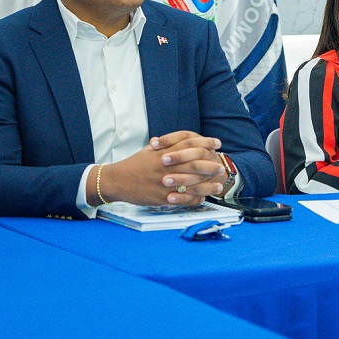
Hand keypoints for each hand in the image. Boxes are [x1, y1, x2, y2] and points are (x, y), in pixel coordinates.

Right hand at [90, 131, 226, 206]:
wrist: (116, 181)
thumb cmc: (134, 164)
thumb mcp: (150, 151)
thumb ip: (167, 144)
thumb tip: (184, 139)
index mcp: (164, 152)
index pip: (189, 144)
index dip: (206, 143)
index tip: (217, 143)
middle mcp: (165, 166)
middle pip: (194, 164)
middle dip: (210, 165)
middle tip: (221, 167)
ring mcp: (164, 182)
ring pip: (191, 183)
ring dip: (207, 185)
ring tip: (218, 186)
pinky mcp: (161, 197)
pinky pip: (182, 199)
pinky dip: (194, 199)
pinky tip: (203, 199)